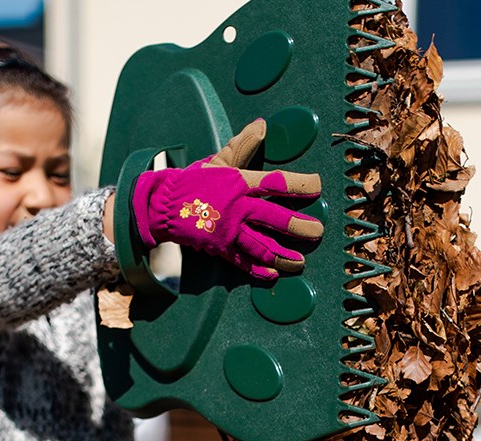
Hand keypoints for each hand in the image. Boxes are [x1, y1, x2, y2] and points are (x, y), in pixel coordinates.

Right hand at [130, 120, 322, 280]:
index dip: (300, 184)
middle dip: (300, 227)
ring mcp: (228, 230)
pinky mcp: (219, 247)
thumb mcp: (219, 160)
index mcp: (240, 183)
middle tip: (318, 231)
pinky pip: (242, 262)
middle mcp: (237, 207)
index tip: (318, 186)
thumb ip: (243, 145)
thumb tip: (263, 125)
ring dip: (284, 256)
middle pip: (275, 218)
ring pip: (262, 246)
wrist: (162, 205)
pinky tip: (272, 275)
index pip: (276, 182)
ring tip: (299, 262)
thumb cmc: (194, 181)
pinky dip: (258, 270)